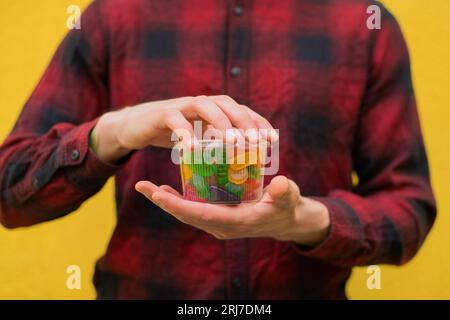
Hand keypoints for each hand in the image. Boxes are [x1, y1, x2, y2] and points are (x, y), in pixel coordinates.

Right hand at [91, 95, 276, 162]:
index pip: (241, 110)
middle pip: (227, 104)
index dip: (259, 122)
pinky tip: (193, 149)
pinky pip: (175, 120)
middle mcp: (200, 103)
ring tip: (232, 144)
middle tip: (256, 142)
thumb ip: (217, 143)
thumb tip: (242, 162)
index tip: (273, 140)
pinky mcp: (161, 115)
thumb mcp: (199, 137)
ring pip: (205, 106)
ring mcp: (181, 106)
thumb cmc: (173, 133)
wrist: (136, 126)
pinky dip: (185, 133)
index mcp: (213, 109)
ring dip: (220, 123)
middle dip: (244, 121)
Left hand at [135, 176, 329, 245]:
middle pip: (186, 215)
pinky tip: (169, 189)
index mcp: (235, 222)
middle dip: (164, 202)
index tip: (156, 193)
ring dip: (168, 202)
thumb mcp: (288, 198)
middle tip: (142, 186)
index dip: (177, 205)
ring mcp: (219, 223)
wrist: (286, 220)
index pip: (200, 215)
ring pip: (188, 213)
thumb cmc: (286, 207)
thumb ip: (284, 193)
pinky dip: (180, 201)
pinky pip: (194, 210)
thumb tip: (281, 184)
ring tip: (148, 187)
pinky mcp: (219, 217)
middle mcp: (222, 226)